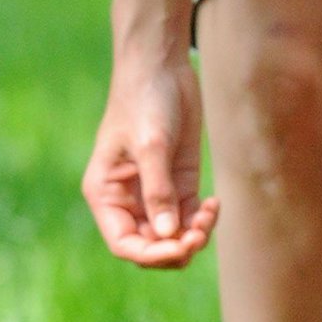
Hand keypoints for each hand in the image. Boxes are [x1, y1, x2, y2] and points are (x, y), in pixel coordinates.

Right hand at [82, 58, 218, 268]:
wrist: (162, 67)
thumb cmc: (145, 101)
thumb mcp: (151, 146)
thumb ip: (159, 191)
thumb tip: (168, 235)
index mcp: (106, 194)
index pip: (124, 243)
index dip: (150, 254)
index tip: (178, 247)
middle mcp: (128, 199)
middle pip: (150, 246)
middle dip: (175, 248)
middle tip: (199, 235)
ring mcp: (155, 192)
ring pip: (173, 236)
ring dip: (193, 236)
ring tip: (209, 216)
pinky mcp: (180, 182)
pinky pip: (190, 217)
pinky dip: (203, 220)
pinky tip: (214, 205)